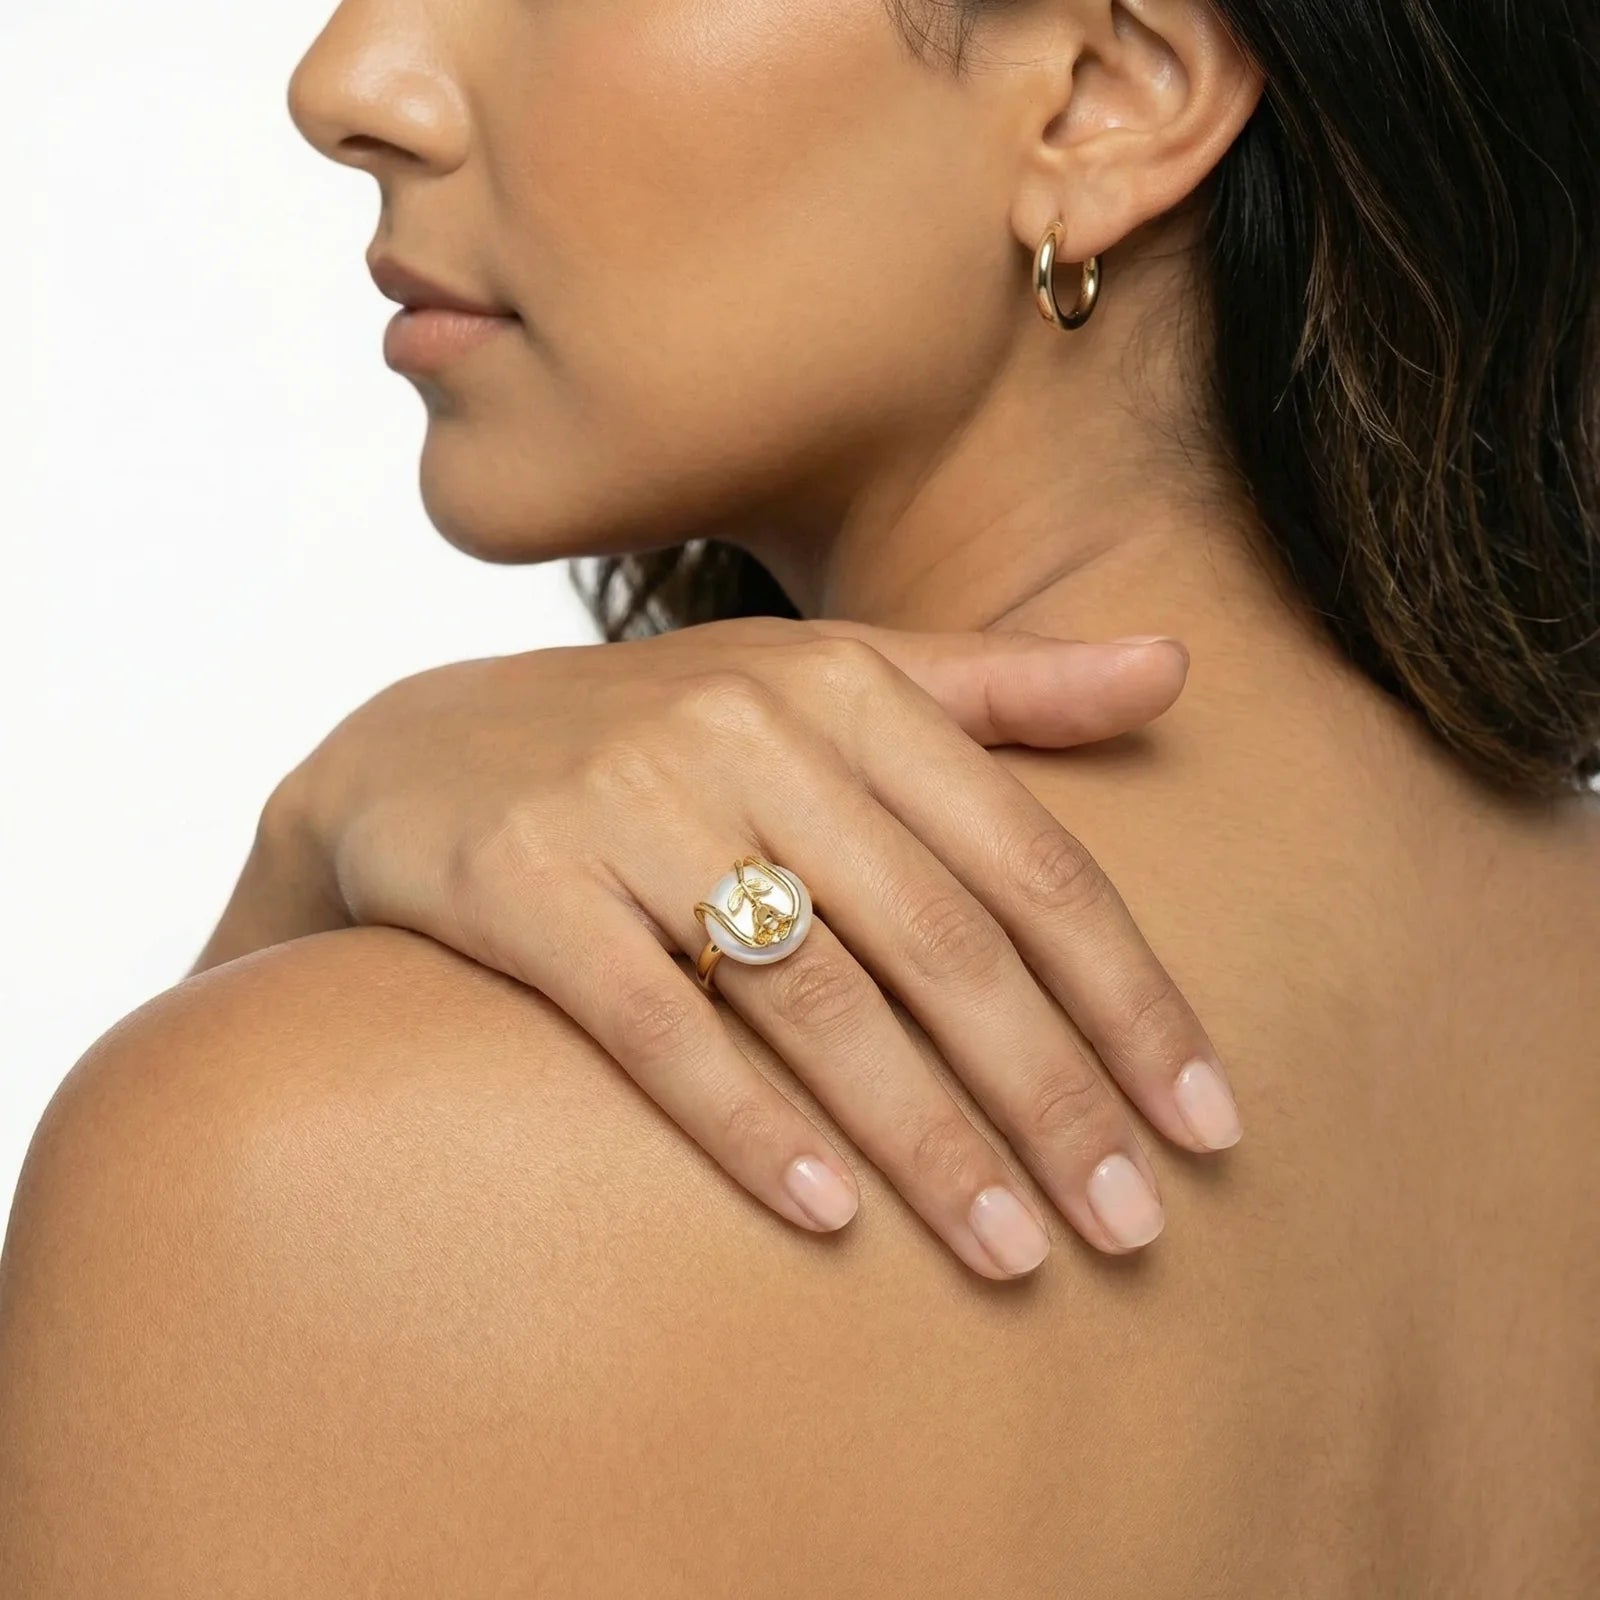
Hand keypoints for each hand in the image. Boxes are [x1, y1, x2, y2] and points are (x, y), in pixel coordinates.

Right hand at [229, 617, 1240, 1276]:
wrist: (421, 749)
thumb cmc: (663, 734)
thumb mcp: (828, 683)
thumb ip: (1000, 687)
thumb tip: (1177, 667)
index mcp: (845, 688)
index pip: (1028, 859)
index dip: (1131, 997)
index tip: (1209, 1122)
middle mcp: (744, 729)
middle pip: (941, 939)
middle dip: (1052, 1094)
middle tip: (1135, 1226)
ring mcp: (626, 803)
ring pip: (814, 994)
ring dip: (926, 1137)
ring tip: (1016, 1253)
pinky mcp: (522, 881)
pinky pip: (656, 1023)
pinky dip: (746, 1123)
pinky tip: (828, 1218)